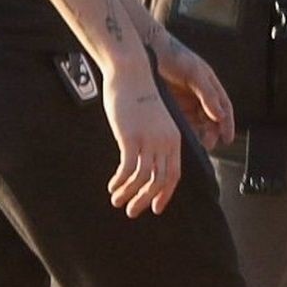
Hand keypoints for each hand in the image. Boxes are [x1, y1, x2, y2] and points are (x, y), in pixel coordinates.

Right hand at [101, 58, 182, 216]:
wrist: (131, 73)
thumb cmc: (138, 95)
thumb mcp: (154, 120)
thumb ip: (154, 139)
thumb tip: (145, 160)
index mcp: (173, 138)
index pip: (173, 174)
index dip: (165, 194)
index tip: (156, 208)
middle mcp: (164, 142)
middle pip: (160, 181)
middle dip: (146, 200)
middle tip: (133, 212)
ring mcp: (149, 140)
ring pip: (143, 178)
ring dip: (130, 194)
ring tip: (117, 201)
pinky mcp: (131, 137)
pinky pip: (127, 168)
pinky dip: (120, 182)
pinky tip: (112, 187)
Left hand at [154, 34, 235, 150]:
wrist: (149, 49)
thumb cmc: (174, 56)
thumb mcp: (194, 73)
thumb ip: (208, 94)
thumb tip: (220, 115)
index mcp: (211, 86)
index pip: (224, 108)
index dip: (227, 124)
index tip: (227, 139)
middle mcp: (201, 96)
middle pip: (211, 120)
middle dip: (212, 133)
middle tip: (208, 145)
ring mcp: (186, 102)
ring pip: (197, 124)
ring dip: (198, 135)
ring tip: (195, 144)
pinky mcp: (172, 106)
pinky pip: (181, 122)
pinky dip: (183, 131)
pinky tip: (180, 138)